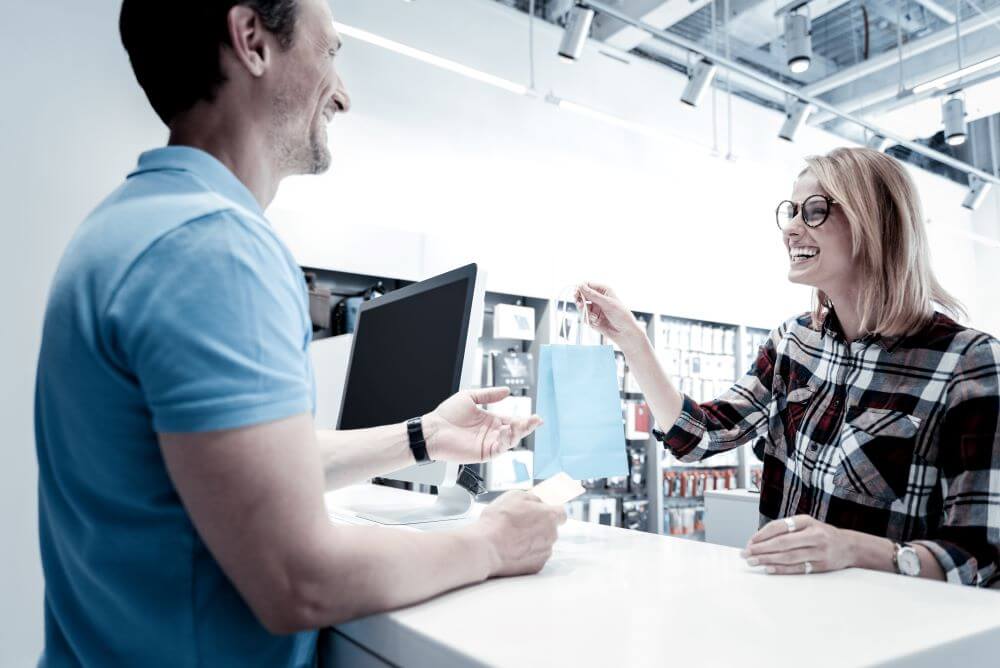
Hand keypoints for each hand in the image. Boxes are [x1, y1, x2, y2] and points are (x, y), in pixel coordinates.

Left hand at [423, 387, 541, 462]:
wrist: (433, 429)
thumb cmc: (447, 414)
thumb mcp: (470, 397)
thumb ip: (489, 395)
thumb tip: (507, 391)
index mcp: (490, 421)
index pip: (512, 420)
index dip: (524, 419)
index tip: (535, 416)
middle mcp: (492, 433)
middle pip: (515, 432)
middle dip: (526, 426)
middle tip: (536, 420)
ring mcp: (488, 444)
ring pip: (510, 441)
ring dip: (519, 433)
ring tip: (524, 424)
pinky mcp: (483, 453)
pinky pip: (499, 449)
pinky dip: (506, 441)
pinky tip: (508, 432)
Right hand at [473, 490, 566, 576]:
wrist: (487, 547)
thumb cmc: (499, 520)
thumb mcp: (515, 496)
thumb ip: (533, 497)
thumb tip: (539, 500)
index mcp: (550, 516)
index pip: (561, 512)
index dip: (550, 511)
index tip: (541, 512)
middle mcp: (552, 535)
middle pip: (551, 528)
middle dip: (539, 526)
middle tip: (520, 524)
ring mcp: (545, 552)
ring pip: (543, 543)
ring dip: (533, 540)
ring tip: (513, 537)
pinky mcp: (537, 566)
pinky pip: (535, 556)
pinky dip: (527, 553)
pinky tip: (513, 549)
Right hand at [575, 282, 645, 351]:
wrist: (625, 333)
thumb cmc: (621, 316)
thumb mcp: (607, 303)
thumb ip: (593, 295)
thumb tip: (580, 285)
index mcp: (603, 290)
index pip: (587, 285)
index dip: (580, 288)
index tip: (576, 293)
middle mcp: (598, 298)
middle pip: (581, 295)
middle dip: (579, 300)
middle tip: (580, 305)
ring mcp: (594, 308)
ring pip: (581, 306)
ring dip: (585, 311)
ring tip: (592, 316)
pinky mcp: (592, 317)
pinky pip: (584, 315)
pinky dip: (588, 318)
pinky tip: (596, 321)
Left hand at [741, 514, 854, 574]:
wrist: (849, 546)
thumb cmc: (822, 534)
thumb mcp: (806, 524)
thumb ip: (786, 529)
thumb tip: (759, 540)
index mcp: (806, 521)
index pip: (779, 526)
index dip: (762, 534)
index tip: (749, 542)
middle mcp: (813, 534)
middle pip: (782, 542)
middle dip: (761, 549)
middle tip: (746, 554)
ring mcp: (818, 551)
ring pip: (788, 556)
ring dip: (767, 560)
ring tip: (752, 562)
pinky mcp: (821, 565)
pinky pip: (797, 568)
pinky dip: (781, 569)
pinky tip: (768, 569)